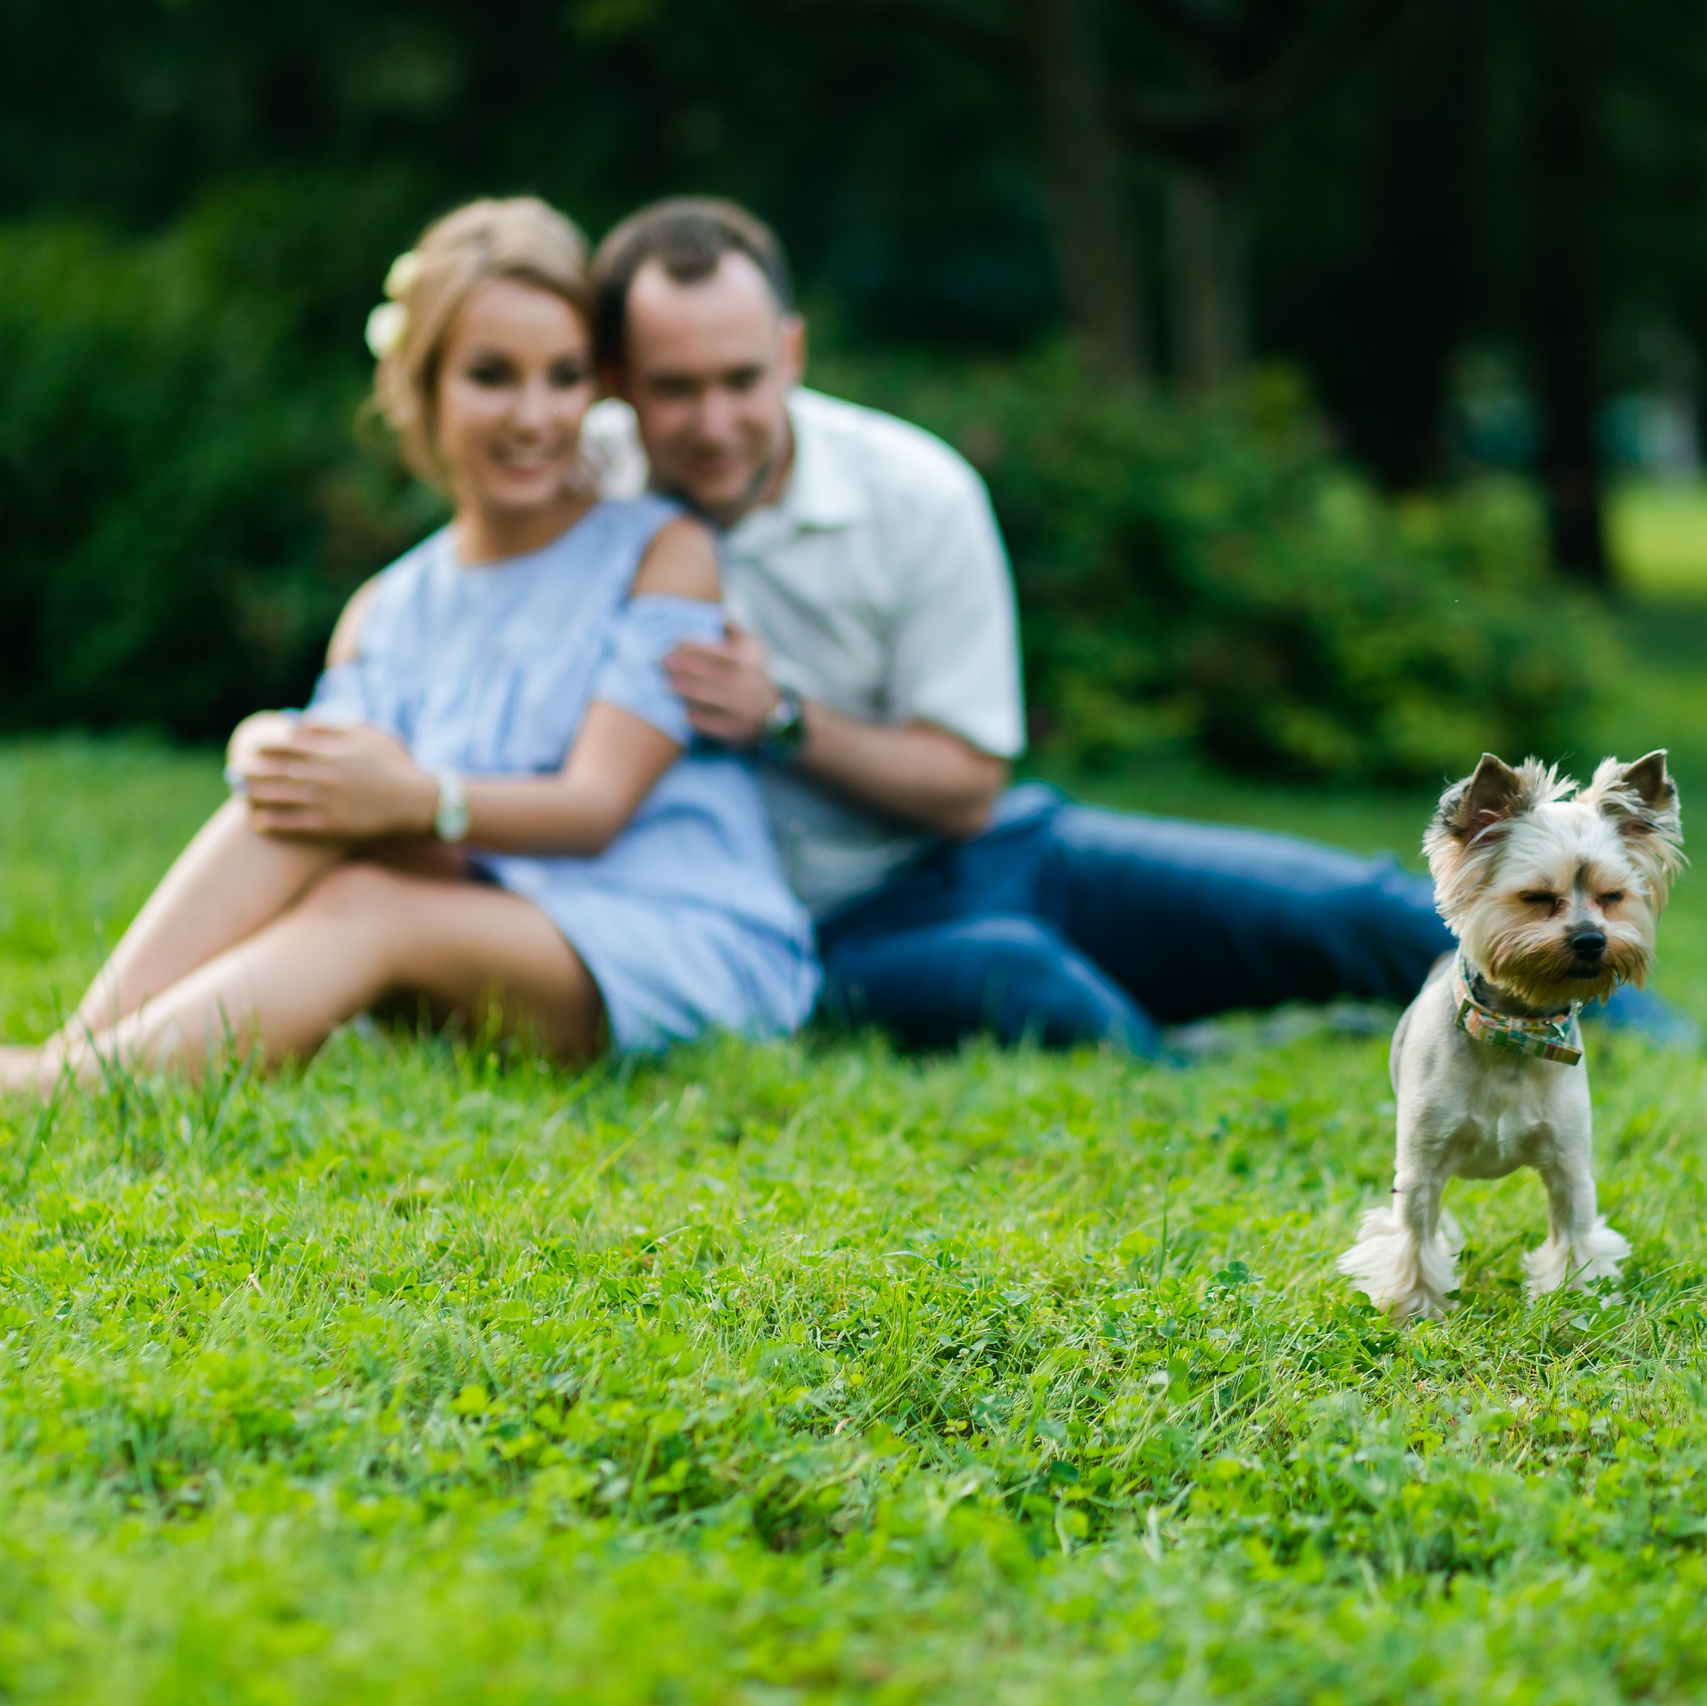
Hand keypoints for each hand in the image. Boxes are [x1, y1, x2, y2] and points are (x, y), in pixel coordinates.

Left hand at [238, 721, 437, 840]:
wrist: (416, 800)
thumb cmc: (392, 764)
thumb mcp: (366, 735)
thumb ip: (330, 726)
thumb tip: (295, 720)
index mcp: (332, 751)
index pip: (287, 744)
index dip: (264, 745)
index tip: (252, 746)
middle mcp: (325, 776)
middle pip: (276, 771)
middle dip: (251, 771)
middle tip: (234, 772)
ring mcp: (327, 802)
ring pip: (279, 798)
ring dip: (254, 796)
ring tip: (240, 794)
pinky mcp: (331, 826)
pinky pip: (293, 825)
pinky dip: (272, 823)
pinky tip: (258, 822)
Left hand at [663, 622, 784, 747]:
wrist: (774, 714)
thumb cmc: (751, 673)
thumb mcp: (752, 647)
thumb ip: (732, 628)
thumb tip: (711, 611)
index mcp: (748, 660)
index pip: (715, 650)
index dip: (691, 645)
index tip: (672, 642)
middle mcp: (746, 683)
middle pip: (707, 673)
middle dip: (681, 666)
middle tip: (660, 662)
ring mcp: (741, 709)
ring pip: (706, 698)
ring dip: (683, 689)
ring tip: (666, 682)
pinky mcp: (734, 730)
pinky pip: (708, 723)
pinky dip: (692, 716)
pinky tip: (680, 709)